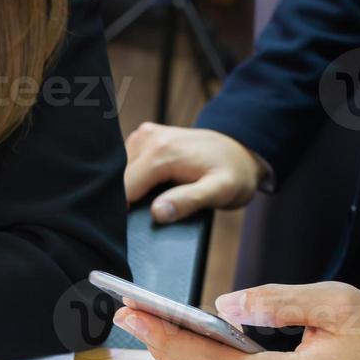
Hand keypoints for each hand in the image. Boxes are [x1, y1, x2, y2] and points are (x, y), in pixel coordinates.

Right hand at [124, 123, 264, 220]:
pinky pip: (126, 163)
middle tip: (154, 211)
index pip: (124, 189)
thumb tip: (158, 212)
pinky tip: (153, 185)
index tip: (136, 225)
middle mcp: (148, 138)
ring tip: (156, 197)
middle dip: (128, 199)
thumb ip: (189, 201)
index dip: (124, 212)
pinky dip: (134, 177)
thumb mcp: (221, 191)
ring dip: (131, 188)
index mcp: (161, 152)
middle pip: (118, 180)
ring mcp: (144, 134)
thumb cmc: (233, 173)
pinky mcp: (144, 136)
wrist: (240, 149)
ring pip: (120, 172)